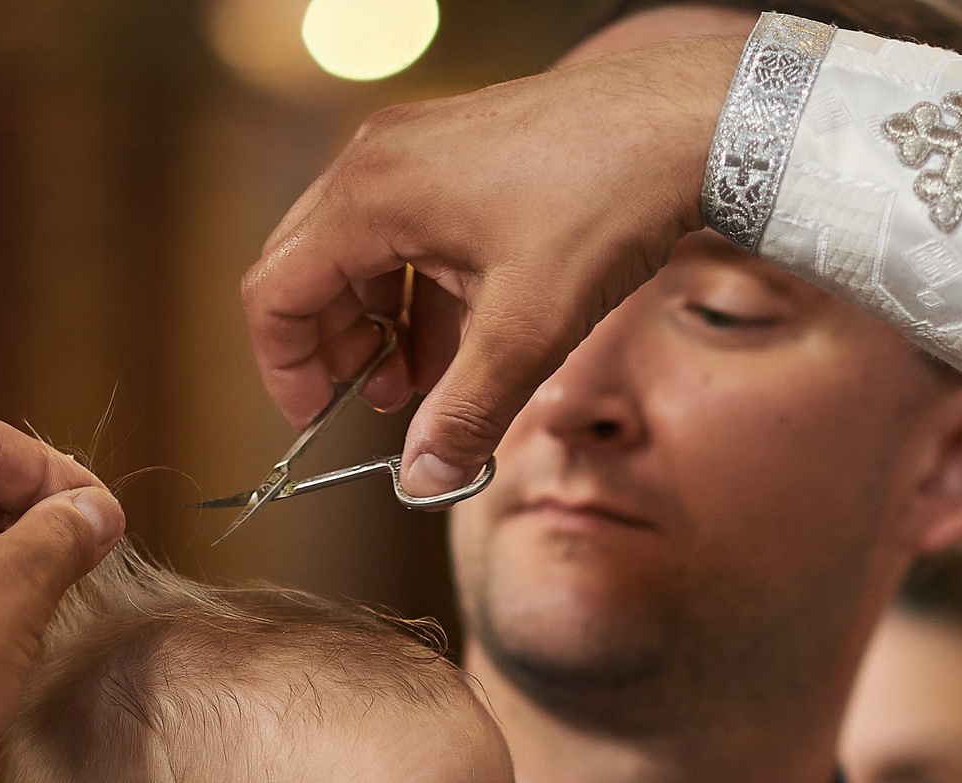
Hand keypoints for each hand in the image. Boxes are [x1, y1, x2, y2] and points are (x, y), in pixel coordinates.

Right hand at [241, 31, 742, 497]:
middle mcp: (379, 161)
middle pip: (308, 268)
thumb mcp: (530, 329)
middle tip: (375, 406)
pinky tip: (463, 344)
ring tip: (421, 387)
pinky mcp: (461, 154)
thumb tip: (424, 481)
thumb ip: (466, 411)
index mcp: (370, 194)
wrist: (686, 123)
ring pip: (361, 252)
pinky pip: (410, 231)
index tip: (318, 420)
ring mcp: (419, 150)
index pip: (274, 291)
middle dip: (334, 348)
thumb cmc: (605, 204)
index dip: (287, 369)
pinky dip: (420, 292)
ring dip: (381, 325)